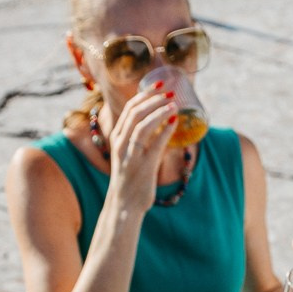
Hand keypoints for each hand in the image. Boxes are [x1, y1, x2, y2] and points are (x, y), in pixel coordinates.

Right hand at [105, 85, 179, 217]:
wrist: (124, 205)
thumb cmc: (130, 178)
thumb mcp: (129, 154)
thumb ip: (139, 138)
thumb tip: (159, 123)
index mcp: (117, 137)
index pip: (130, 109)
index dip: (145, 94)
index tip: (159, 86)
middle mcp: (121, 144)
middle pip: (135, 113)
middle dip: (154, 100)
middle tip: (170, 93)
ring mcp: (131, 155)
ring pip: (143, 126)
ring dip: (159, 112)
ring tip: (174, 105)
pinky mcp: (143, 167)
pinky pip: (155, 145)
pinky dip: (166, 131)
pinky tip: (175, 123)